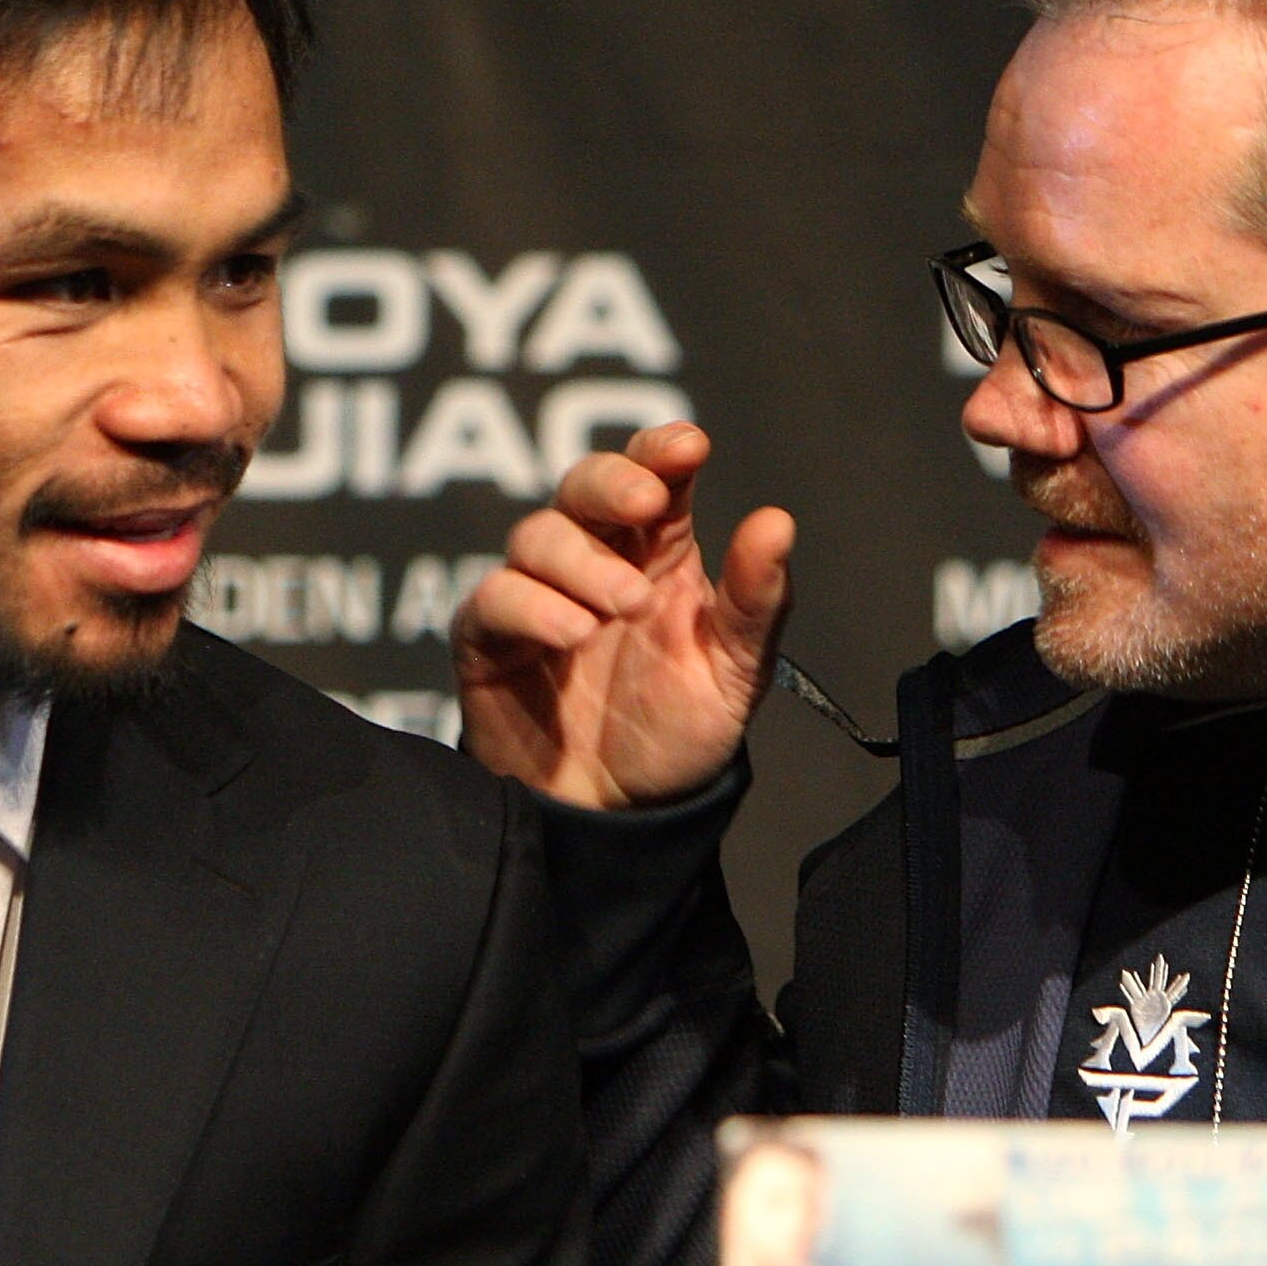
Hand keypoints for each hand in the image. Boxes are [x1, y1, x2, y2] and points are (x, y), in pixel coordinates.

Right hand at [454, 423, 793, 808]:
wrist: (618, 817)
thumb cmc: (676, 733)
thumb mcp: (735, 674)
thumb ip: (756, 602)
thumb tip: (777, 519)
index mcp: (657, 552)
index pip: (654, 475)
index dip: (662, 450)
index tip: (689, 448)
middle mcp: (593, 560)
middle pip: (585, 485)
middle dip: (612, 482)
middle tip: (647, 505)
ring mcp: (536, 594)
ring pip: (538, 534)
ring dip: (583, 560)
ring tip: (622, 606)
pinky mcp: (490, 639)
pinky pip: (495, 598)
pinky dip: (533, 606)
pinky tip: (573, 633)